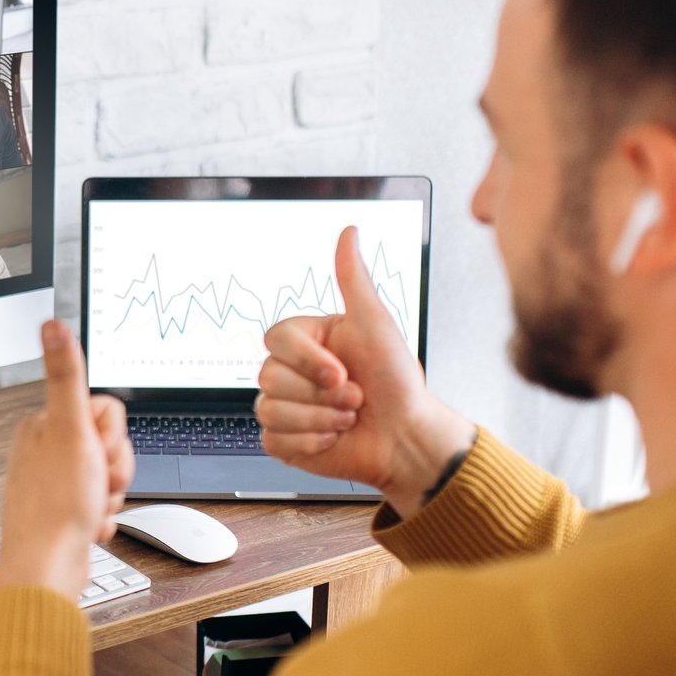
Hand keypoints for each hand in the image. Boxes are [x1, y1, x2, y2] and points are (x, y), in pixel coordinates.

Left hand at [0, 320, 133, 601]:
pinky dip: (102, 518)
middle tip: (95, 486)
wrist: (46, 569)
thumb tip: (53, 325)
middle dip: (114, 469)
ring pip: (109, 475)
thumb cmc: (56, 506)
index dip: (112, 436)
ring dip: (110, 496)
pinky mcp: (63, 511)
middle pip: (109, 442)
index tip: (96, 454)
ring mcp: (53, 483)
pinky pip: (101, 505)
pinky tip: (88, 527)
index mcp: (42, 425)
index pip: (105, 410)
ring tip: (90, 510)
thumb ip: (65, 375)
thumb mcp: (70, 431)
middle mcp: (44, 450)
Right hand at [255, 227, 473, 516]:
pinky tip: (333, 437)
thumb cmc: (397, 382)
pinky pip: (273, 439)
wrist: (406, 437)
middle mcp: (292, 372)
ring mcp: (285, 406)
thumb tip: (348, 232)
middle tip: (354, 397)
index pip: (275, 340)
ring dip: (320, 419)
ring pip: (271, 410)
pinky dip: (310, 442)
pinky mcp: (283, 440)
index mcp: (308, 341)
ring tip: (347, 417)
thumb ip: (354, 279)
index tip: (342, 372)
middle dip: (321, 395)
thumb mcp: (376, 325)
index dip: (308, 361)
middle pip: (269, 377)